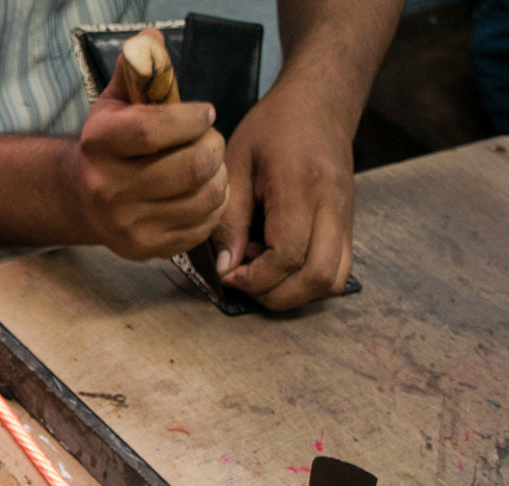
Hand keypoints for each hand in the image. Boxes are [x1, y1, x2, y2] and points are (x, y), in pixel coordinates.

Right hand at [72, 55, 228, 260]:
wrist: (84, 200)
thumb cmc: (110, 145)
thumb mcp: (115, 103)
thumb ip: (138, 71)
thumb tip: (154, 42)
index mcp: (98, 146)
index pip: (153, 130)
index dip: (191, 118)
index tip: (206, 112)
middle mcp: (108, 190)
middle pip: (189, 167)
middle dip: (213, 146)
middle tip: (212, 139)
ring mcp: (128, 225)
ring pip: (202, 198)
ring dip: (219, 176)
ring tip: (210, 164)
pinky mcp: (147, 249)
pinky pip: (202, 226)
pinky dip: (215, 205)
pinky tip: (205, 191)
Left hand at [212, 82, 355, 310]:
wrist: (320, 101)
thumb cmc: (274, 126)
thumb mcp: (236, 162)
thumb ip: (230, 218)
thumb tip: (226, 267)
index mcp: (302, 185)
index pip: (288, 255)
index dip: (255, 277)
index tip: (228, 272)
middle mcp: (333, 205)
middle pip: (317, 278)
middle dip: (275, 294)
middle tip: (244, 280)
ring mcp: (347, 218)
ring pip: (333, 282)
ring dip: (294, 293)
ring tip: (262, 273)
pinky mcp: (348, 226)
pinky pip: (337, 272)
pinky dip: (307, 283)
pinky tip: (280, 265)